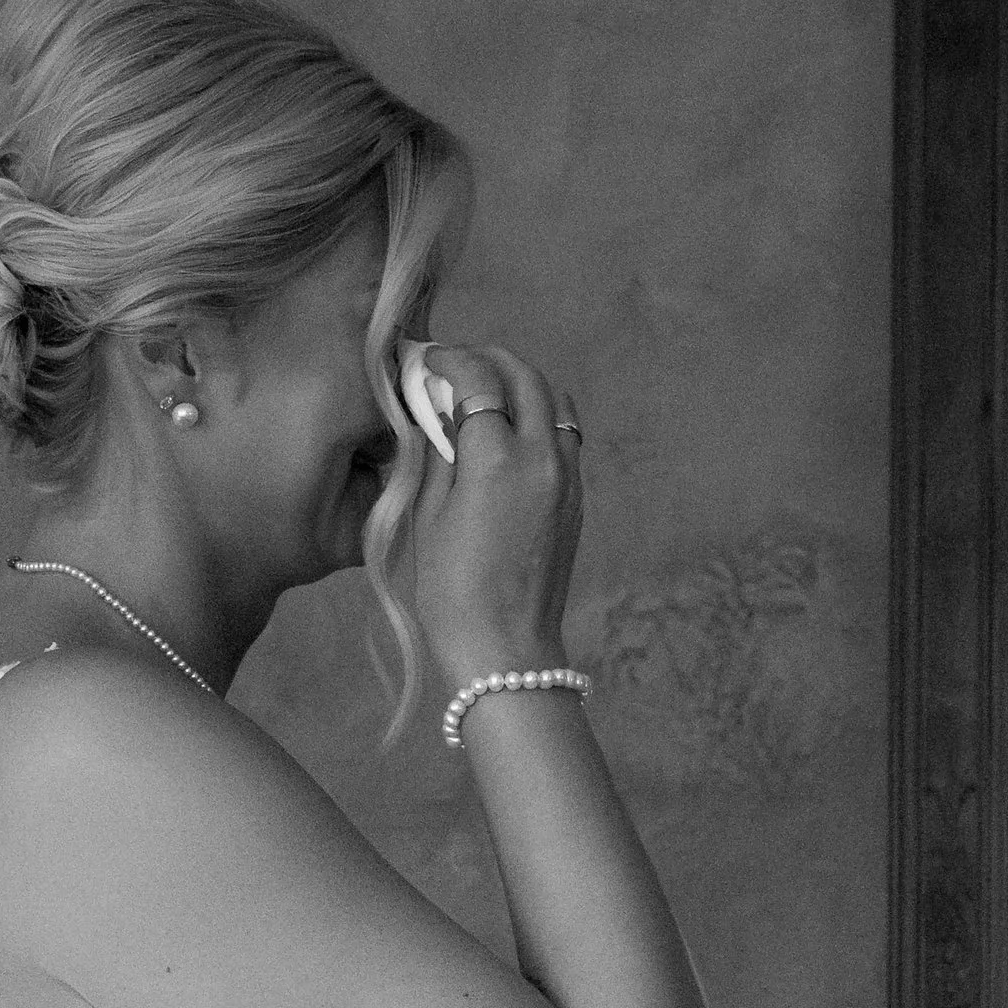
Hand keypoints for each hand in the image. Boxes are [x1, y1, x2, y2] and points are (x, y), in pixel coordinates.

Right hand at [407, 341, 585, 689]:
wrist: (505, 647)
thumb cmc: (453, 590)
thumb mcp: (430, 514)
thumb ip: (440, 451)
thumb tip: (440, 411)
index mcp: (498, 459)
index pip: (479, 380)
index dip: (452, 361)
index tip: (431, 362)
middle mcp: (542, 459)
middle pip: (527, 377)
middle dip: (490, 360)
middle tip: (458, 367)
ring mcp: (567, 478)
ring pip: (555, 401)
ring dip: (521, 385)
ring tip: (487, 395)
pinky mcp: (577, 499)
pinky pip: (564, 436)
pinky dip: (538, 418)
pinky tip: (509, 435)